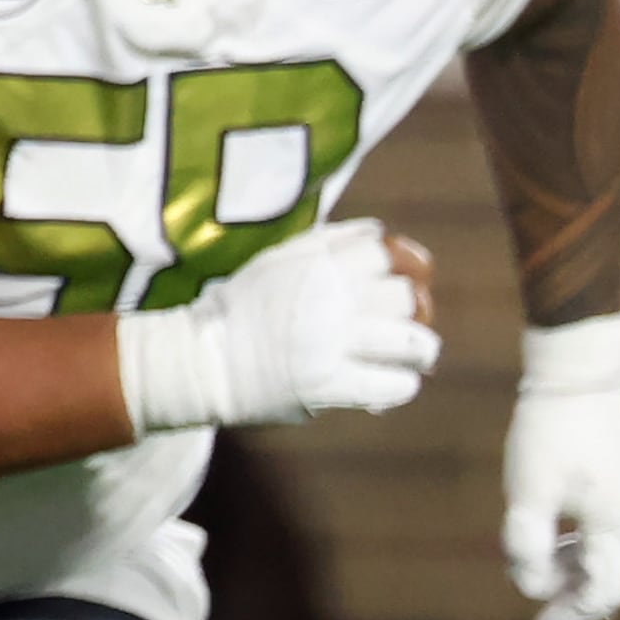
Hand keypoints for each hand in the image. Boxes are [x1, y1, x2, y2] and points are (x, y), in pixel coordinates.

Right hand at [116, 218, 440, 433]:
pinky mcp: (328, 386)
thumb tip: (380, 232)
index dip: (410, 263)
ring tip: (416, 357)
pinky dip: (402, 384)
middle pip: (407, 297)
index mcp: (315, 265)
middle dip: (419, 311)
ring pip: (411, 342)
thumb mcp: (277, 260)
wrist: (198, 361)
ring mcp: (330, 344)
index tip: (411, 278)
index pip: (388, 252)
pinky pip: (393, 385)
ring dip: (421, 350)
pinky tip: (392, 383)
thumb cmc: (241, 309)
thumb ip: (328, 243)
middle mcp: (327, 300)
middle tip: (414, 325)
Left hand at [505, 313, 619, 619]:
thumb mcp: (528, 492)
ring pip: (612, 559)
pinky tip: (557, 547)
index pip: (600, 594)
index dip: (568, 616)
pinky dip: (586, 550)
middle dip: (576, 603)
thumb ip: (528, 544)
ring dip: (578, 575)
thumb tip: (531, 589)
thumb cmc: (549, 433)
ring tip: (540, 578)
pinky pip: (612, 535)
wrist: (579, 377)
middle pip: (612, 582)